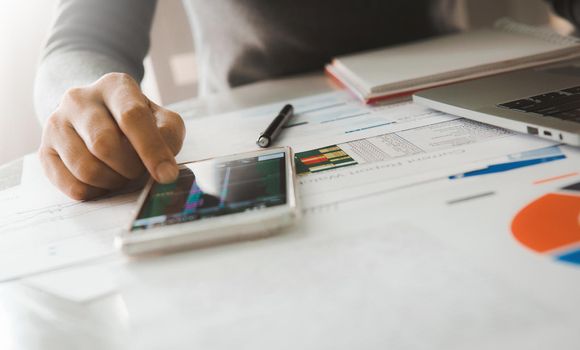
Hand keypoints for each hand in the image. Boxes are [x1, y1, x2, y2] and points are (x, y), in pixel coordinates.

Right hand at [39, 72, 184, 199]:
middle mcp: (80, 99)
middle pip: (105, 144)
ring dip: (114, 181)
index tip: (167, 175)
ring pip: (86, 168)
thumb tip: (164, 167)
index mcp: (114, 86)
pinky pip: (72, 186)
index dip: (152, 150)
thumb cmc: (136, 121)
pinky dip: (96, 192)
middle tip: (139, 170)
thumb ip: (169, 136)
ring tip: (123, 174)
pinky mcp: (45, 150)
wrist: (97, 114)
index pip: (132, 117)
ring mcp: (57, 123)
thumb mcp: (161, 118)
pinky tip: (105, 181)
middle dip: (130, 167)